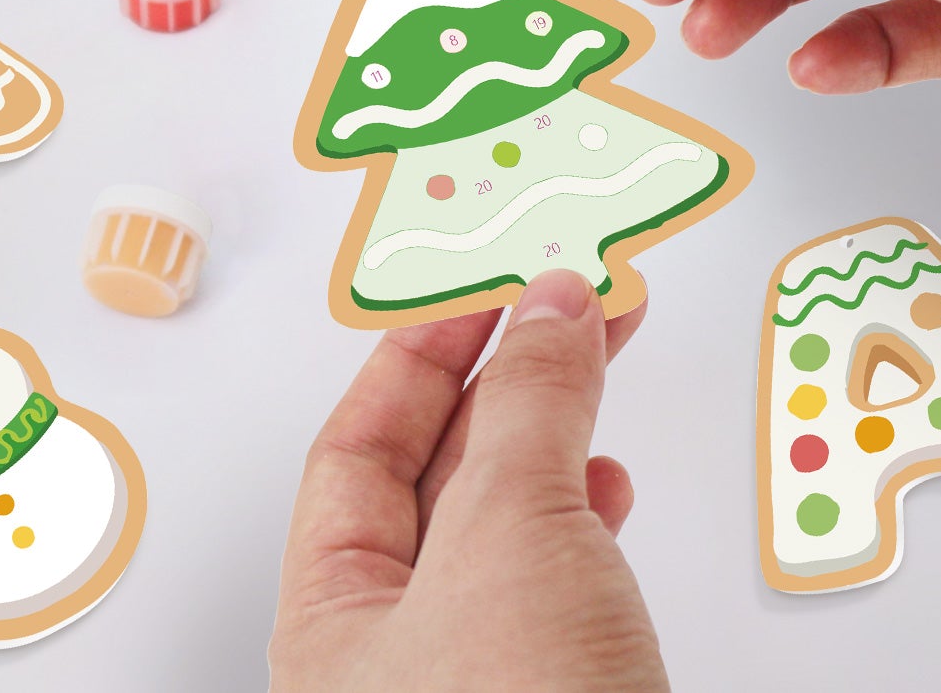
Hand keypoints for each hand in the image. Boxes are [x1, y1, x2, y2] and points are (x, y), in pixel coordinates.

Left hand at [268, 270, 666, 692]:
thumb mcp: (511, 529)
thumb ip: (530, 404)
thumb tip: (550, 308)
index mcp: (333, 619)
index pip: (356, 449)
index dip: (418, 354)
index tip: (478, 288)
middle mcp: (394, 652)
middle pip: (438, 473)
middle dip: (506, 378)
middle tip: (556, 301)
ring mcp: (476, 674)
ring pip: (505, 520)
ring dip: (555, 432)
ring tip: (596, 353)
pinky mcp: (552, 689)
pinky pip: (556, 573)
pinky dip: (586, 513)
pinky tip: (608, 484)